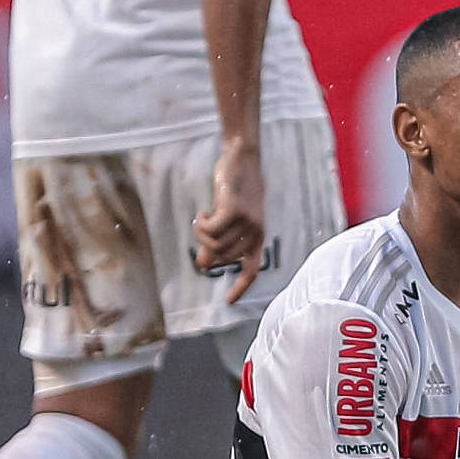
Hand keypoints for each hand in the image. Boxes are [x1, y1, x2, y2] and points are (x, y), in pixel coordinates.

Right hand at [192, 138, 266, 303]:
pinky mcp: (234, 210)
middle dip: (207, 248)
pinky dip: (201, 224)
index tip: (229, 302)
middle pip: (224, 257)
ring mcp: (246, 221)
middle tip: (201, 230)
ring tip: (202, 219)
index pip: (253, 269)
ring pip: (215, 244)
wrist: (242, 157)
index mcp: (258, 236)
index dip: (241, 287)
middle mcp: (255, 231)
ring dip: (202, 234)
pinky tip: (202, 213)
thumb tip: (204, 264)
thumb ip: (220, 240)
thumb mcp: (229, 217)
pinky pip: (210, 229)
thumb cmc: (236, 187)